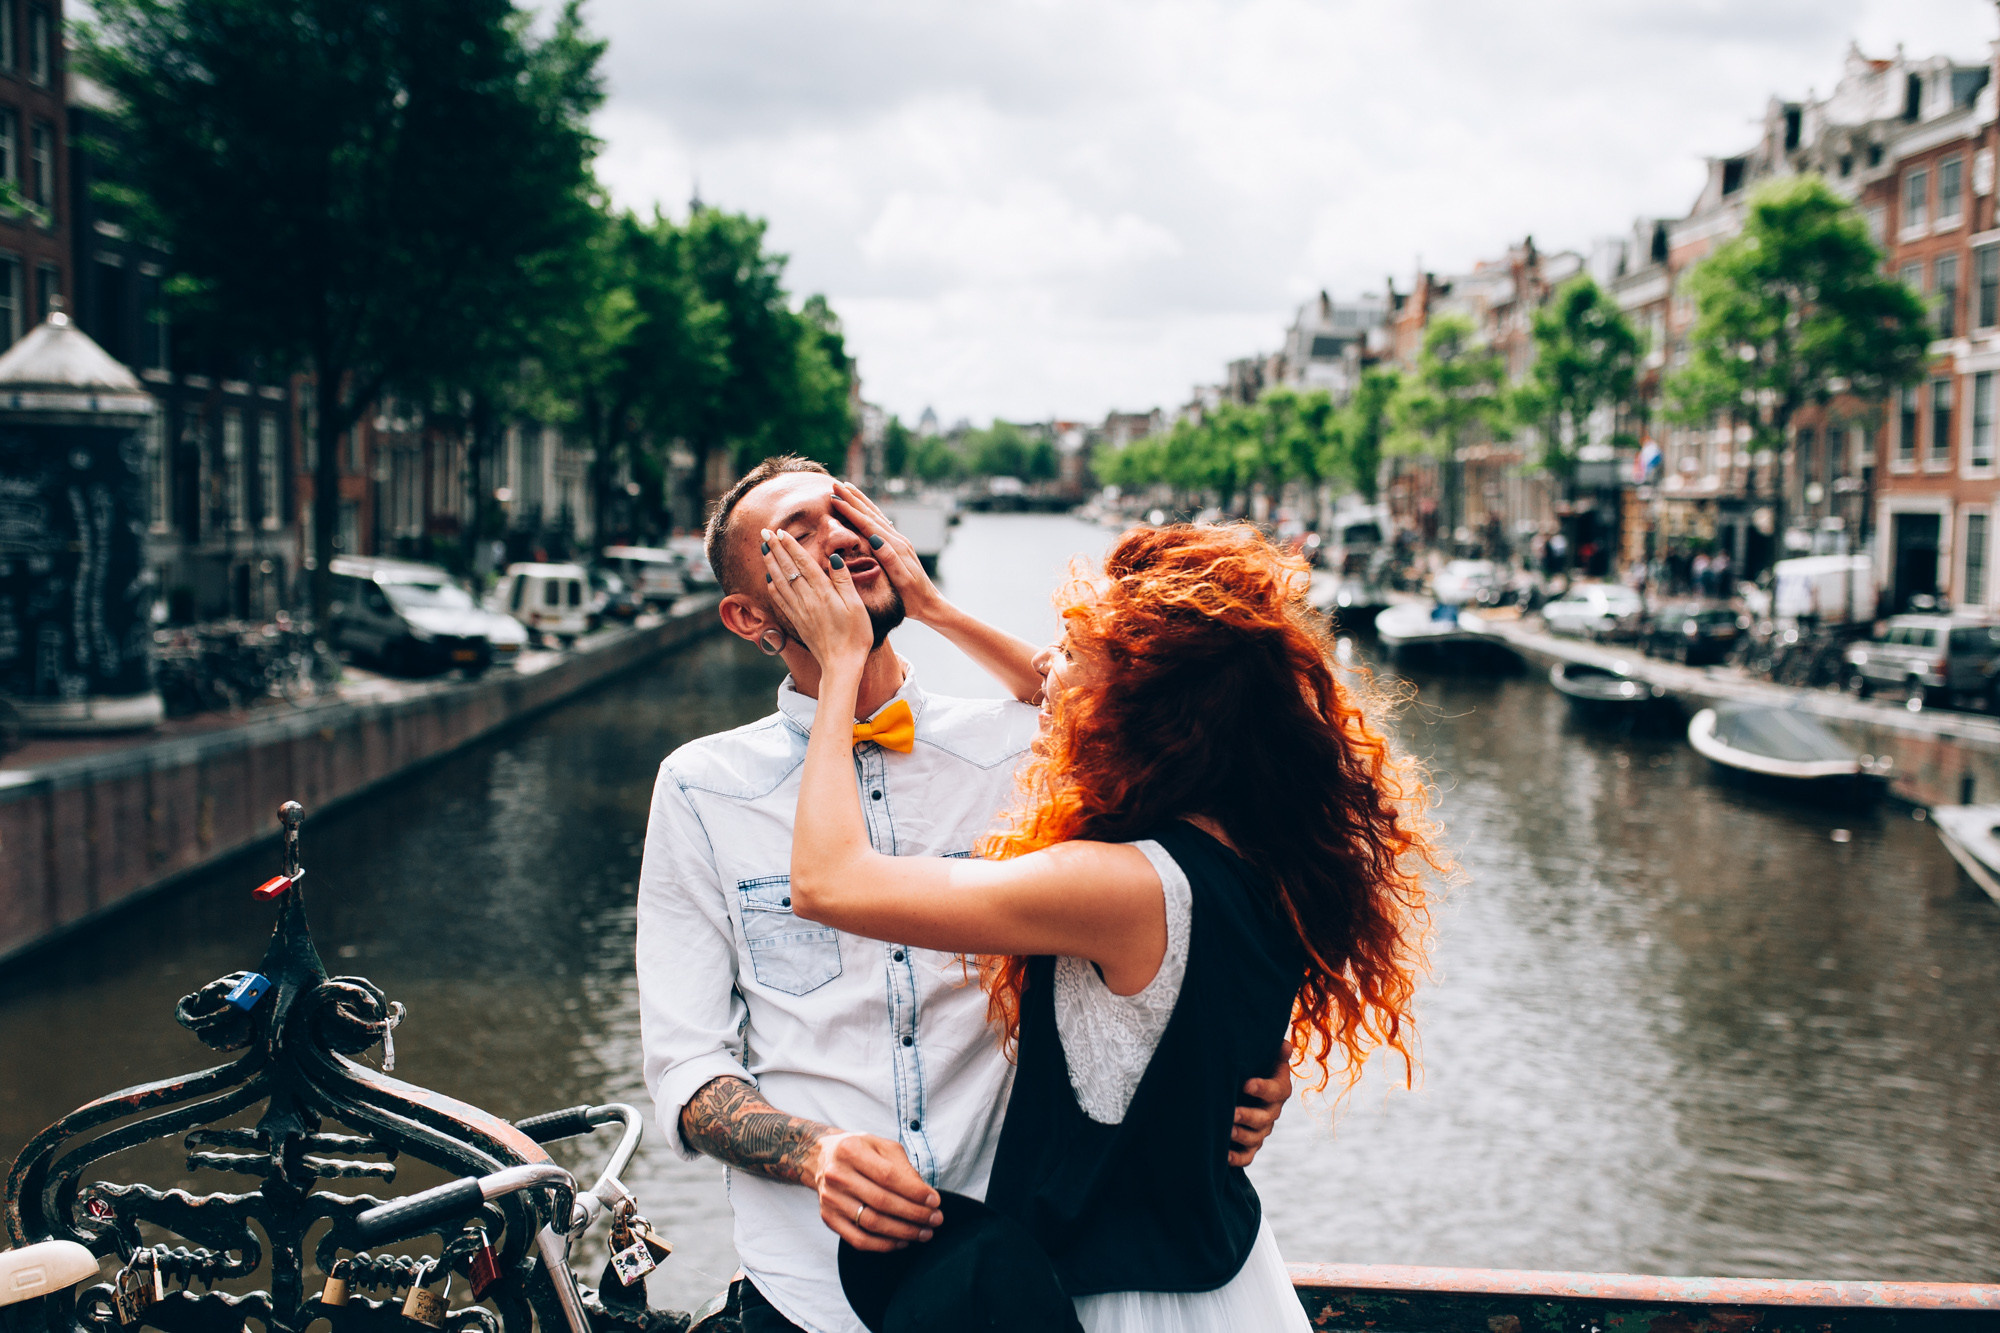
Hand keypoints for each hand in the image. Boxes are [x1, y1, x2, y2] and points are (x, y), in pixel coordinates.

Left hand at [763, 528, 873, 670]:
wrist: (841, 665)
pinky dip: (772, 586)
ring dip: (771, 564)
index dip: (791, 546)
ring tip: (763, 549)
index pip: (803, 563)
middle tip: (764, 532)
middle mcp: (808, 600)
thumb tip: (833, 558)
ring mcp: (800, 611)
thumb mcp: (856, 605)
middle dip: (775, 549)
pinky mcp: (797, 621)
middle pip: (788, 569)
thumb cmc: (855, 635)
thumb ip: (844, 580)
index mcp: (824, 593)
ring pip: (780, 582)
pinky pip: (780, 600)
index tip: (781, 532)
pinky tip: (769, 579)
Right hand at [810, 1132, 943, 1252]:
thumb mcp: (882, 1146)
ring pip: (871, 1223)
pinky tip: (902, 1241)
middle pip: (881, 1202)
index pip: (888, 1176)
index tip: (935, 1201)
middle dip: (914, 1214)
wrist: (822, 1158)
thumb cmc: (861, 1151)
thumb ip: (903, 1167)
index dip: (914, 1192)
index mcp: (851, 1150)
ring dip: (903, 1232)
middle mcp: (837, 1175)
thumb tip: (925, 1195)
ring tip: (924, 1233)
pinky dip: (883, 1245)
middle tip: (936, 1219)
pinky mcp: (828, 1218)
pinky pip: (858, 1240)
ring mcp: (831, 1199)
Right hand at [831, 481, 946, 622]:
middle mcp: (897, 540)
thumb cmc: (912, 598)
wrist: (929, 604)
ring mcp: (899, 542)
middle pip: (871, 514)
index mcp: (895, 547)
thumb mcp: (901, 580)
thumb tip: (874, 538)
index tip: (835, 497)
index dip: (851, 510)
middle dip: (853, 498)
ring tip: (848, 488)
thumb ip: (889, 558)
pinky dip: (870, 512)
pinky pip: (881, 523)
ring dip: (861, 501)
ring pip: (876, 515)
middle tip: (835, 483)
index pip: (868, 524)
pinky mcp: (899, 546)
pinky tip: (866, 508)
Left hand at [1228, 1044, 1293, 1167]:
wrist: (1244, 1085)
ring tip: (1226, 1131)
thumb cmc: (1254, 1066)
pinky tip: (1224, 1156)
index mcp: (1279, 1089)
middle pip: (1265, 1118)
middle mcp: (1272, 1111)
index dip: (1262, 1088)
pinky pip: (1248, 1156)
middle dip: (1248, 1116)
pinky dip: (1237, 1158)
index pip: (1276, 1090)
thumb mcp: (1264, 1056)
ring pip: (1256, 1137)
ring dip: (1241, 1136)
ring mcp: (1262, 1130)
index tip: (1245, 1084)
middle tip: (1232, 1113)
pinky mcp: (1251, 1145)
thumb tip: (1284, 1045)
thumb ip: (1275, 1051)